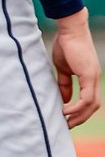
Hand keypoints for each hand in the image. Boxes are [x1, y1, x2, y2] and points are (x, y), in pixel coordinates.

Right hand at [51, 8, 100, 127]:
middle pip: (93, 106)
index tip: (66, 119)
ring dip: (79, 116)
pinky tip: (65, 111)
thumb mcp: (62, 68)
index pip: (89, 100)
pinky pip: (86, 98)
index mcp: (89, 77)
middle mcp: (94, 79)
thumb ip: (63, 83)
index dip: (79, 111)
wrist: (69, 30)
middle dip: (80, 118)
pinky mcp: (89, 75)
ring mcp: (93, 77)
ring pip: (92, 105)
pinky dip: (76, 107)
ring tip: (65, 121)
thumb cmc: (65, 45)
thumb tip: (63, 99)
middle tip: (66, 126)